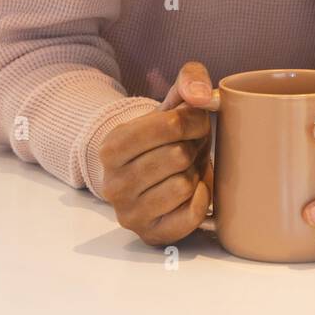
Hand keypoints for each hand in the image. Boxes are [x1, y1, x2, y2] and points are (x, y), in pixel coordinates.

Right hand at [99, 61, 216, 245]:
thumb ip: (190, 80)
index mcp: (112, 146)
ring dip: (194, 174)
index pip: (169, 125)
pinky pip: (192, 214)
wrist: (151, 174)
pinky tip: (191, 191)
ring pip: (184, 186)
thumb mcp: (172, 101)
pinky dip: (201, 199)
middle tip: (189, 149)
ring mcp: (129, 213)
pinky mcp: (151, 234)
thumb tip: (202, 96)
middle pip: (178, 156)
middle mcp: (113, 183)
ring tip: (186, 170)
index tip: (194, 123)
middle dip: (193, 149)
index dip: (193, 121)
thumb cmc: (165, 137)